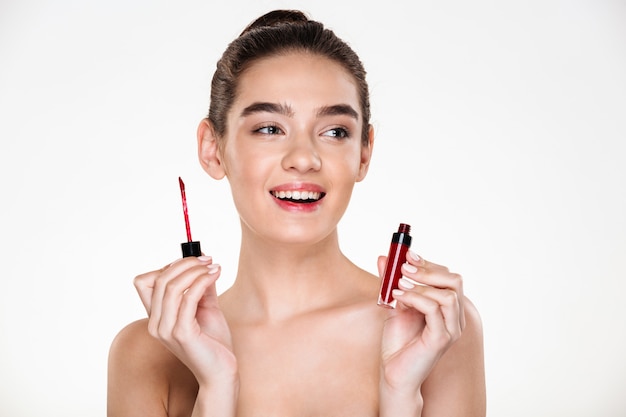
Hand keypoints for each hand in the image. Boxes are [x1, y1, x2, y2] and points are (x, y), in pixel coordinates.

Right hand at [133, 256, 236, 385]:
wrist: (222, 371)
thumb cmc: (213, 342)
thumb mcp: (205, 307)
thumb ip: (200, 287)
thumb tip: (202, 262)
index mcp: (156, 317)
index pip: (144, 282)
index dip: (166, 266)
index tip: (192, 261)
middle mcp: (155, 324)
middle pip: (160, 279)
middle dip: (185, 263)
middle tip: (207, 259)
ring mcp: (166, 330)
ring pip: (172, 286)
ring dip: (195, 270)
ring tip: (214, 267)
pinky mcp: (181, 333)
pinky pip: (189, 297)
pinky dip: (202, 280)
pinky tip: (215, 275)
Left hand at [378, 250, 464, 391]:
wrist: (393, 373)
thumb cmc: (397, 343)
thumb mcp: (393, 305)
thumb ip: (390, 282)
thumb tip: (383, 257)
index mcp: (448, 308)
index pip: (448, 277)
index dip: (429, 263)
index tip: (407, 255)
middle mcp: (454, 318)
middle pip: (455, 281)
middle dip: (428, 270)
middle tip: (404, 268)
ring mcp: (450, 329)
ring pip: (448, 295)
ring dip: (422, 285)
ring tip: (398, 286)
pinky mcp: (441, 339)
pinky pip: (434, 310)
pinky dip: (415, 298)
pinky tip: (397, 298)